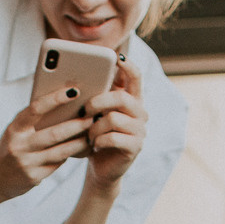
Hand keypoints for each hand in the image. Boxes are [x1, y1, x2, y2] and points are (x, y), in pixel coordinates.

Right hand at [0, 89, 95, 203]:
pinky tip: (79, 150)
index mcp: (14, 128)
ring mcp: (26, 163)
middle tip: (91, 118)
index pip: (36, 109)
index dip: (55, 99)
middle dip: (76, 125)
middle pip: (54, 133)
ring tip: (91, 135)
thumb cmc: (9, 149)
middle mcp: (19, 145)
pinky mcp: (33, 178)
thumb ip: (32, 121)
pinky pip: (57, 165)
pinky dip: (69, 156)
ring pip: (60, 152)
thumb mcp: (14, 132)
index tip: (73, 91)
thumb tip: (62, 107)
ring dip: (79, 143)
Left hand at [83, 57, 148, 190]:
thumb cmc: (96, 135)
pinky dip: (99, 141)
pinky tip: (95, 145)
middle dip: (99, 101)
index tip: (117, 57)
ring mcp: (140, 130)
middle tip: (84, 109)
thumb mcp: (96, 113)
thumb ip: (98, 95)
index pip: (136, 77)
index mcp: (132, 100)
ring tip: (89, 135)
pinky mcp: (135, 146)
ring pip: (113, 119)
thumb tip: (83, 75)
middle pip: (121, 97)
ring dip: (95, 127)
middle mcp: (140, 112)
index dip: (129, 65)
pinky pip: (113, 137)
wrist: (101, 167)